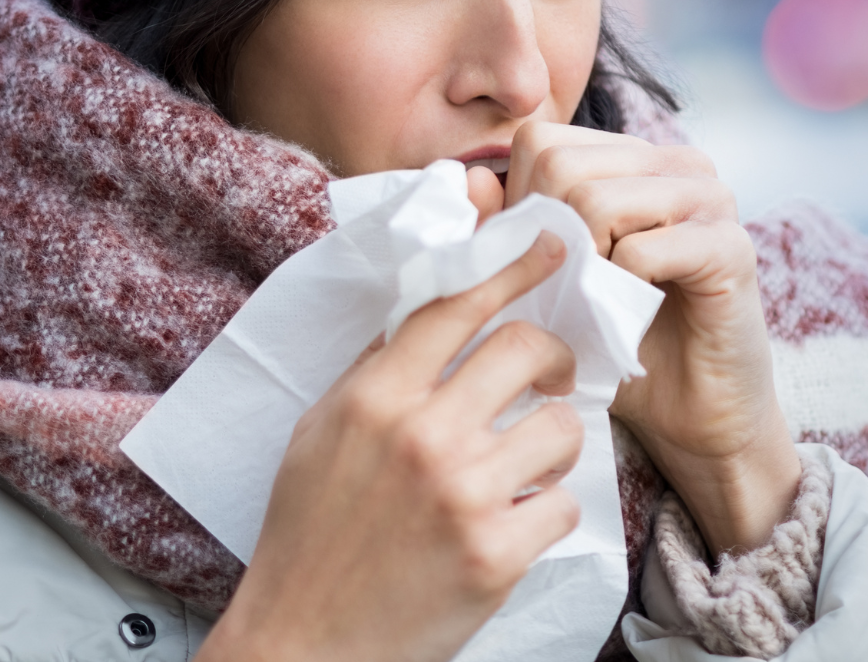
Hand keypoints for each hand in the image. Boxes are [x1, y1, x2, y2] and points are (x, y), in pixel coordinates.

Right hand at [199, 233, 582, 661]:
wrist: (305, 642)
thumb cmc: (308, 536)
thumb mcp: (319, 434)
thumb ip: (375, 372)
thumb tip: (428, 312)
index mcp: (373, 398)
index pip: (456, 305)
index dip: (511, 266)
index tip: (551, 246)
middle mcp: (421, 435)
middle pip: (525, 350)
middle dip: (553, 359)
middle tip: (550, 379)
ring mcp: (463, 494)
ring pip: (560, 428)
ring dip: (554, 444)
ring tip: (527, 467)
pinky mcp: (496, 555)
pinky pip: (562, 505)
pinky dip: (546, 514)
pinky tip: (514, 526)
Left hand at [486, 121, 799, 556]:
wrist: (693, 414)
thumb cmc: (615, 341)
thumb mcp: (545, 280)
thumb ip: (507, 228)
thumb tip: (472, 179)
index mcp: (632, 158)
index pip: (542, 141)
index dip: (522, 205)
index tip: (541, 262)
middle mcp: (677, 162)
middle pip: (562, 167)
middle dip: (547, 239)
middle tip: (570, 291)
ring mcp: (710, 197)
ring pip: (595, 201)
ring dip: (580, 269)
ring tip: (597, 302)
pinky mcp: (732, 246)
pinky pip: (641, 251)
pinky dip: (619, 292)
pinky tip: (632, 314)